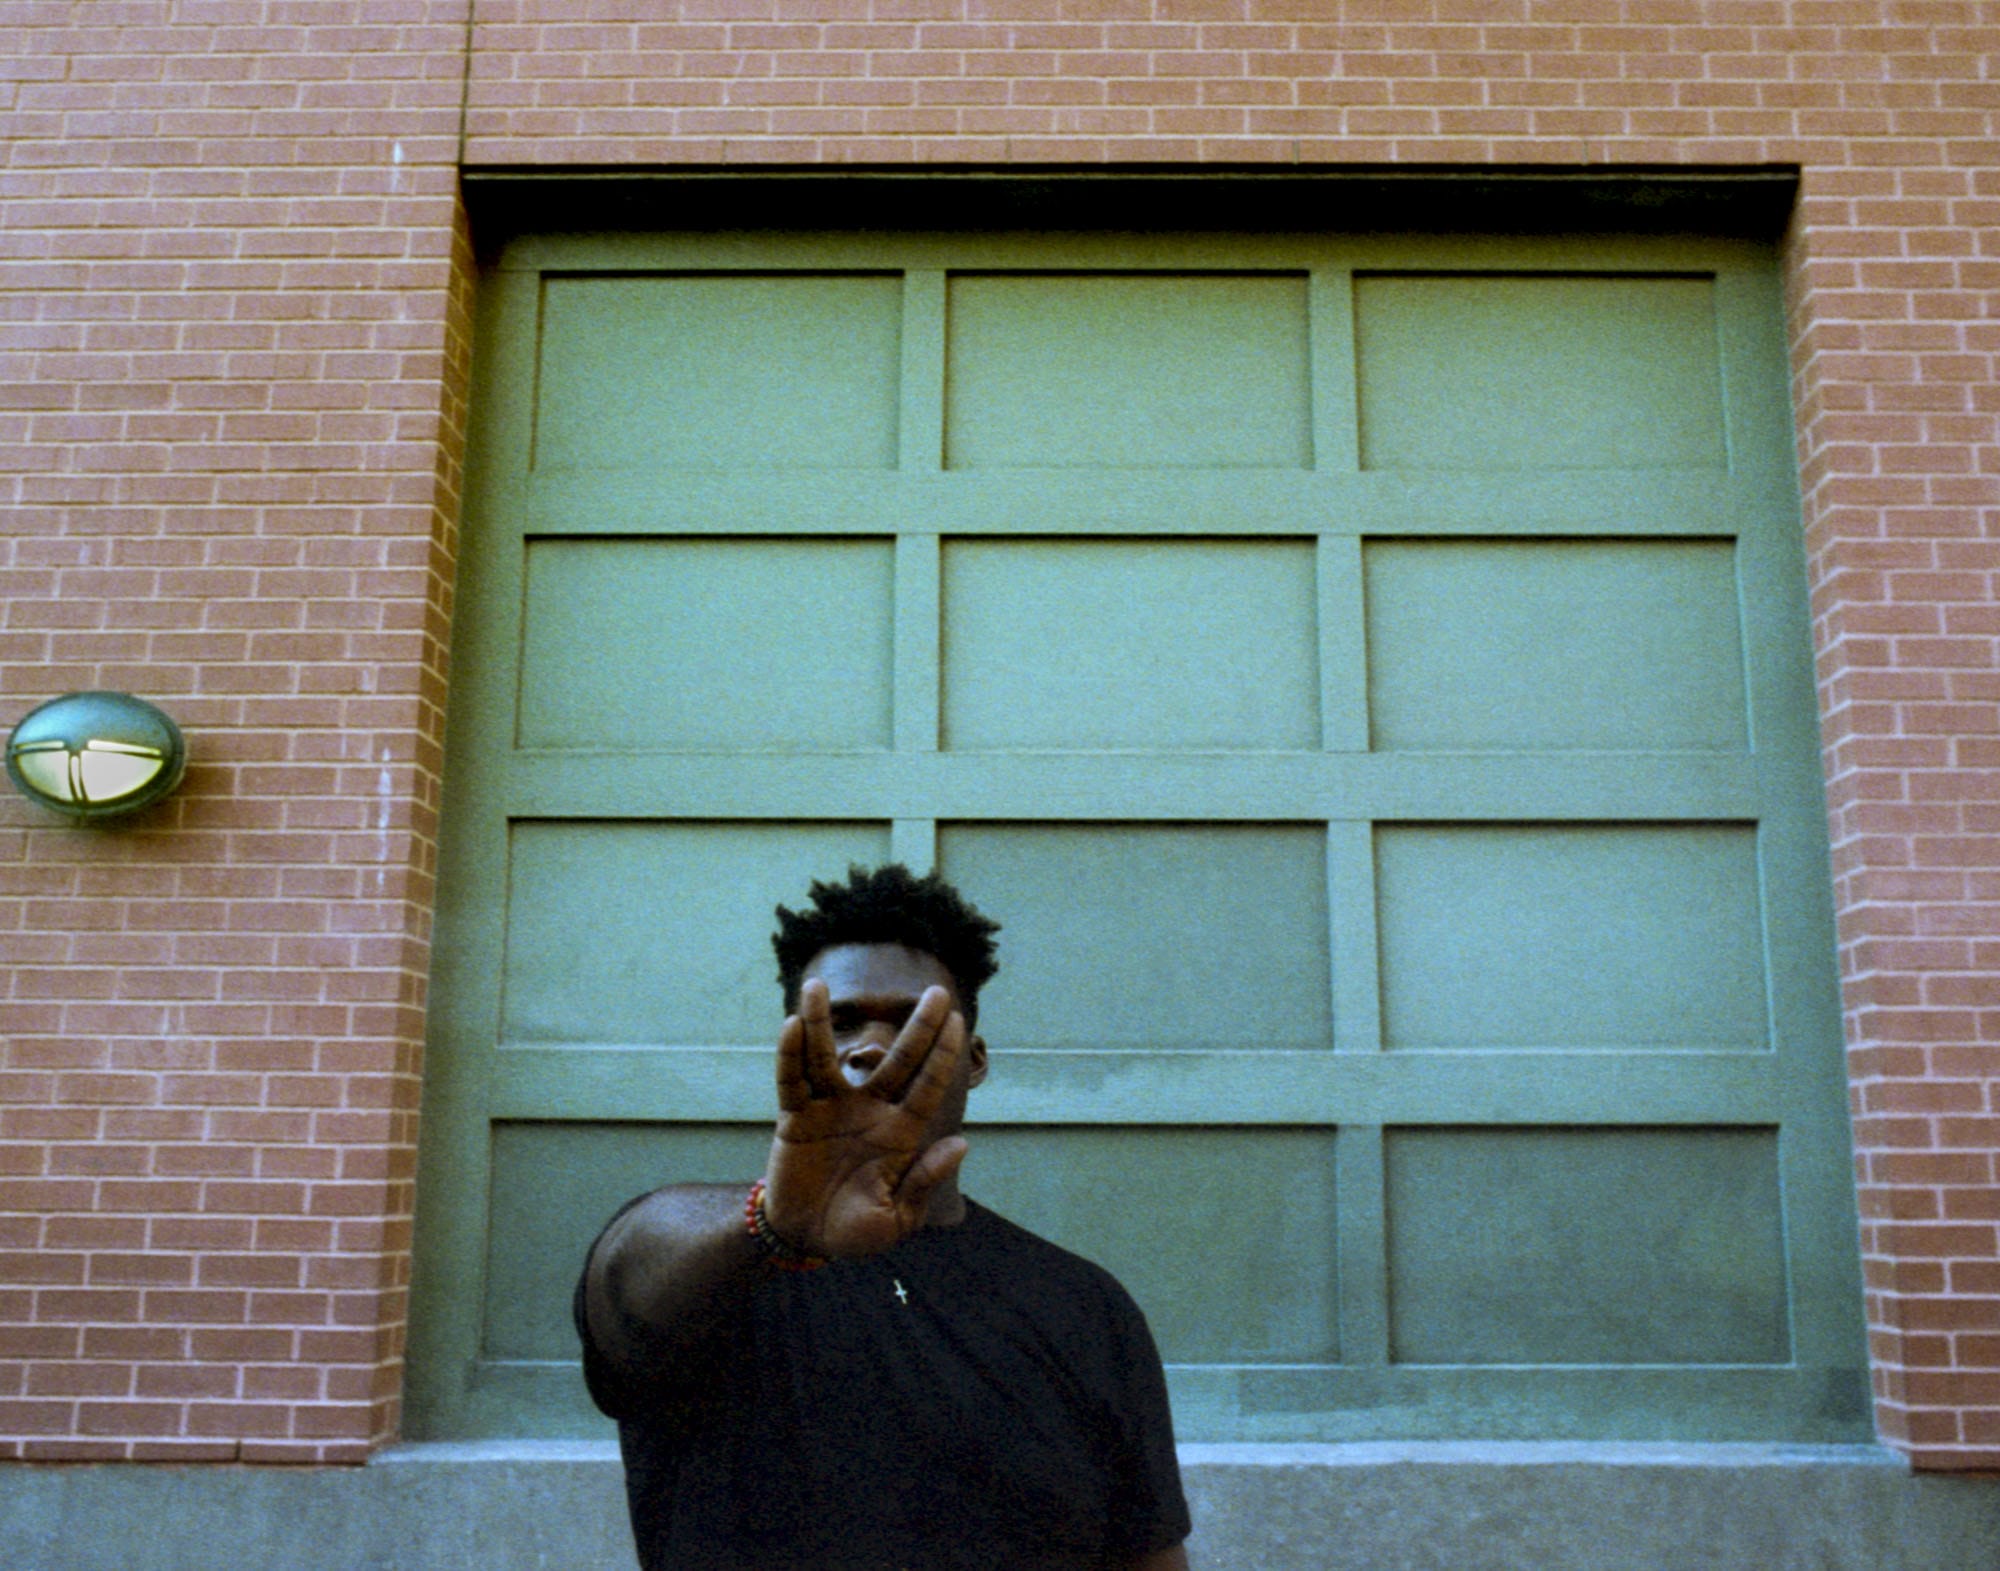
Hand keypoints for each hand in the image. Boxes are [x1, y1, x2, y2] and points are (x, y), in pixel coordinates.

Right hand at [761, 977, 970, 1258]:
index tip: (959, 1019)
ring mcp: (831, 1110)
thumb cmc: (856, 1231)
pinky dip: (790, 1055)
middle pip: (897, 1060)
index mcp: (899, 1133)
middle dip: (918, 1027)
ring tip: (818, 985)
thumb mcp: (895, 1218)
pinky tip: (792, 1025)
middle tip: (937, 991)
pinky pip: (792, 1081)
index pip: (927, 1086)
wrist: (807, 1239)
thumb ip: (923, 1181)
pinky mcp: (796, 1118)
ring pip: (828, 1058)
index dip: (942, 1055)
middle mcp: (869, 1111)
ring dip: (821, 1023)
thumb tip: (962, 1145)